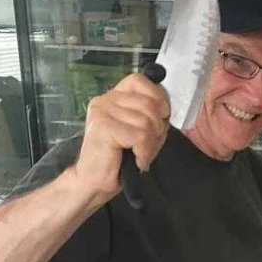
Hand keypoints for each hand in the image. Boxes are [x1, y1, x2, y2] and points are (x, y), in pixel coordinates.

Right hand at [72, 72, 169, 199]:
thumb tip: (166, 108)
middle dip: (157, 128)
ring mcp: (102, 111)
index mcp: (114, 97)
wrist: (95, 180)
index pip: (139, 81)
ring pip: (146, 121)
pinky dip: (143, 152)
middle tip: (147, 145)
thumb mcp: (144, 132)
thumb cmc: (121, 158)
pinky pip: (139, 136)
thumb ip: (154, 117)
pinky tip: (136, 160)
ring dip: (150, 144)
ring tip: (140, 154)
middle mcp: (105, 100)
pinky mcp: (103, 126)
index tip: (162, 115)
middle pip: (148, 103)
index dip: (157, 96)